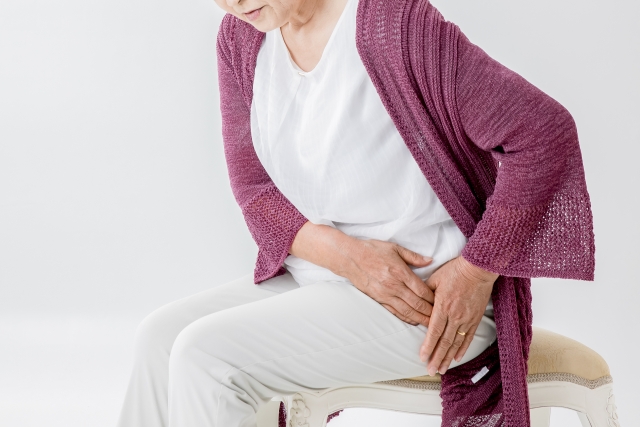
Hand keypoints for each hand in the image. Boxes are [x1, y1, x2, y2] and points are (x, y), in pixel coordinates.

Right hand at [339, 238, 435, 325]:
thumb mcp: (395, 248)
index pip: (422, 290)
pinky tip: (413, 321)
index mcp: (400, 272)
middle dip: (430, 312)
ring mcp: (385, 294)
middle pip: (417, 304)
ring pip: (407, 311)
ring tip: (431, 325)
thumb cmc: (372, 250)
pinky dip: (406, 318)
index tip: (442, 302)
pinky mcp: (378, 299)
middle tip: (441, 318)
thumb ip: (414, 257)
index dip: (433, 299)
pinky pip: (395, 312)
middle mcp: (394, 286)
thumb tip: (430, 261)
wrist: (349, 258)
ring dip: (420, 319)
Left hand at [419, 256, 497, 375]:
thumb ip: (425, 293)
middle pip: (444, 342)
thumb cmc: (455, 271)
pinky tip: (456, 358)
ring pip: (456, 343)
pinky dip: (462, 349)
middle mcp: (455, 316)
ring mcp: (466, 319)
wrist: (478, 268)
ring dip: (448, 358)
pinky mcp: (475, 318)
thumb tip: (418, 303)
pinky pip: (468, 337)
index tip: (422, 358)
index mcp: (442, 307)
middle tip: (430, 371)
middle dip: (437, 358)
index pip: (433, 332)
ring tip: (442, 369)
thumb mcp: (435, 279)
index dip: (428, 347)